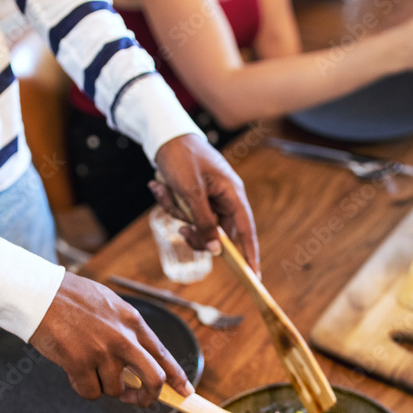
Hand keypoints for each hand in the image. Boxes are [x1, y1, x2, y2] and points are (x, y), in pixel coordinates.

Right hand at [30, 271, 192, 405]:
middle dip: (149, 396)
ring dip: (102, 386)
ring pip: (114, 390)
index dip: (176, 376)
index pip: (163, 354)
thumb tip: (139, 362)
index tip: (185, 392)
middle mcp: (123, 338)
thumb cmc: (70, 298)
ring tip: (86, 366)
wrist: (38, 293)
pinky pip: (90, 393)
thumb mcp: (110, 305)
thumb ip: (126, 330)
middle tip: (138, 399)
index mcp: (132, 322)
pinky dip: (82, 388)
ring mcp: (102, 352)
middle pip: (153, 379)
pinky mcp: (79, 363)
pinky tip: (73, 371)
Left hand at [152, 133, 260, 275]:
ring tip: (162, 190)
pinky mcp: (195, 197)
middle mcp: (225, 199)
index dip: (250, 254)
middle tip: (181, 230)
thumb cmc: (182, 158)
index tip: (254, 276)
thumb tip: (217, 251)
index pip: (247, 231)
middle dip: (196, 232)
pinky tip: (159, 186)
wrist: (164, 135)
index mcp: (233, 194)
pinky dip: (171, 204)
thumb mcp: (191, 193)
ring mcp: (210, 199)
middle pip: (218, 233)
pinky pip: (186, 213)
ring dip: (177, 213)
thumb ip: (205, 223)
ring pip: (198, 224)